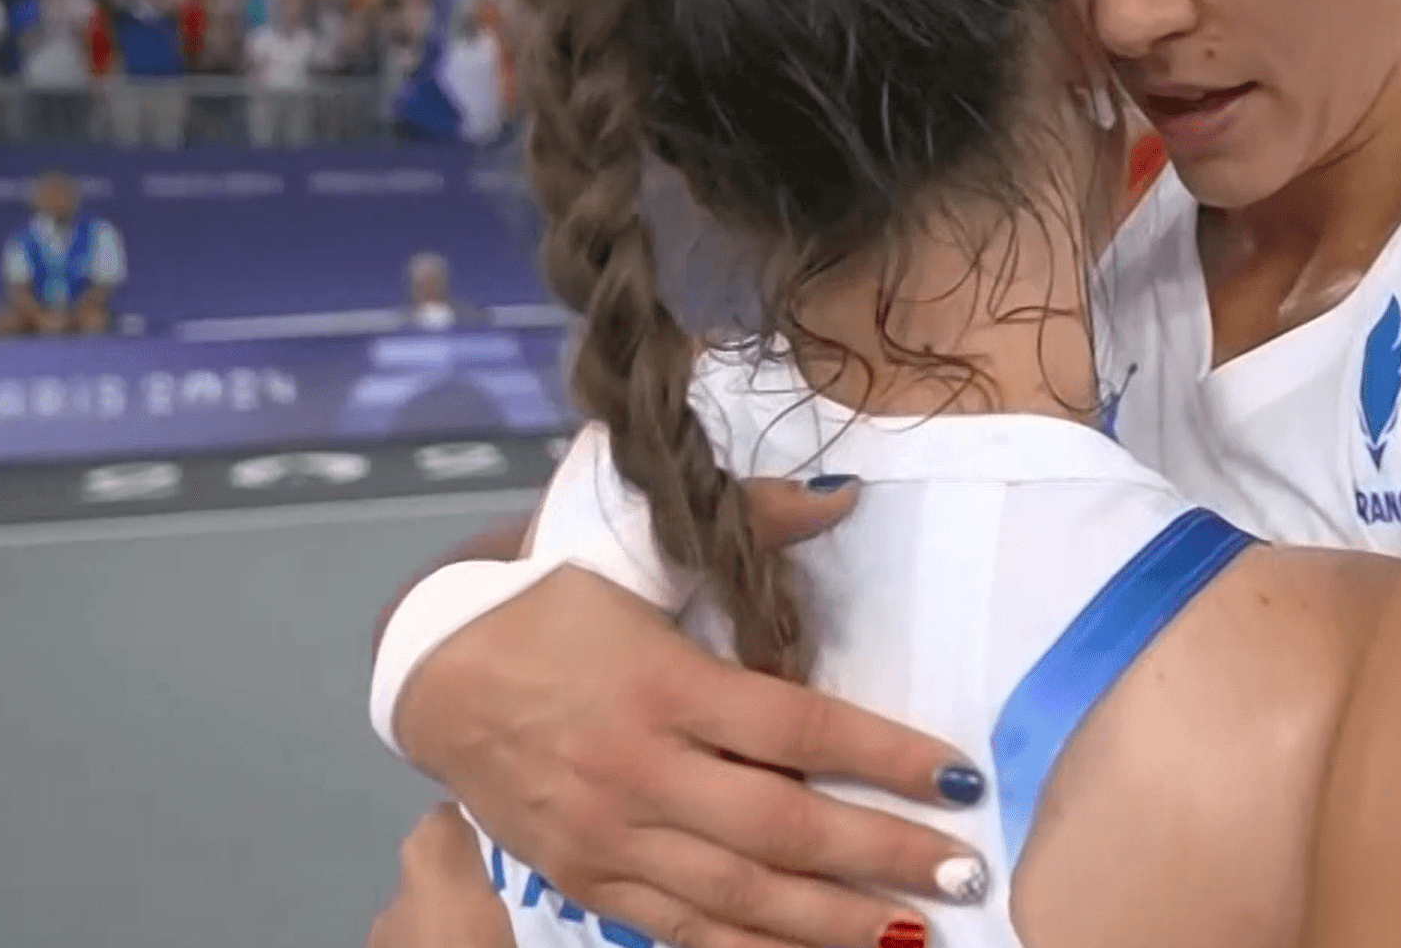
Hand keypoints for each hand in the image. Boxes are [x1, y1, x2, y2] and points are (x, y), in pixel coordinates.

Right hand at [395, 480, 986, 947]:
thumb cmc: (550, 602)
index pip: (801, 728)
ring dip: (835, 923)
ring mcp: (612, 836)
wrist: (433, 669)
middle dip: (886, 857)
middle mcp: (642, 770)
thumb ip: (749, 520)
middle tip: (966, 875)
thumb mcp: (635, 544)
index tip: (962, 779)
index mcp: (665, 683)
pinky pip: (682, 931)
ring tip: (914, 934)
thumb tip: (843, 496)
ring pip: (741, 897)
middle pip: (784, 828)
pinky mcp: (586, 878)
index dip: (888, 759)